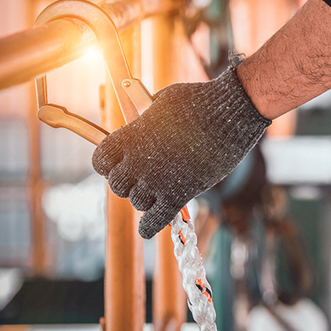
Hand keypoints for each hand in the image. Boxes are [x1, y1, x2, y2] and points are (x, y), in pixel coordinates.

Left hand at [92, 68, 270, 238]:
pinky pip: (156, 221)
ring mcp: (158, 181)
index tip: (119, 161)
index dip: (109, 163)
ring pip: (138, 202)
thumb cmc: (199, 102)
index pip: (100, 161)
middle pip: (118, 185)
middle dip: (129, 181)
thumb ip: (146, 118)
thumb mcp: (163, 102)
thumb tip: (141, 124)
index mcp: (129, 137)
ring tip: (160, 188)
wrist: (230, 115)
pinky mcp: (180, 195)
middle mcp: (138, 163)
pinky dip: (150, 227)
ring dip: (146, 197)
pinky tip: (148, 228)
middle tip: (144, 175)